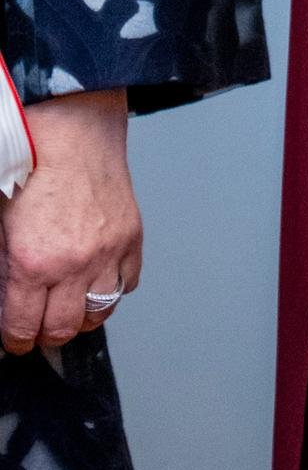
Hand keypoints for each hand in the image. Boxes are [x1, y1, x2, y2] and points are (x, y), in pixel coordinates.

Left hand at [0, 88, 141, 353]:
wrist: (72, 129)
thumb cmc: (33, 166)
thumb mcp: (0, 223)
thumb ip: (4, 267)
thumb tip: (8, 297)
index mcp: (32, 263)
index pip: (23, 328)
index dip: (16, 339)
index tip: (17, 338)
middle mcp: (73, 264)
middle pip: (63, 329)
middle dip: (48, 333)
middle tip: (41, 325)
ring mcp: (107, 251)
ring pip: (100, 312)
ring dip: (83, 315)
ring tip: (72, 306)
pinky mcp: (131, 236)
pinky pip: (128, 282)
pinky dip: (114, 287)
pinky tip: (99, 278)